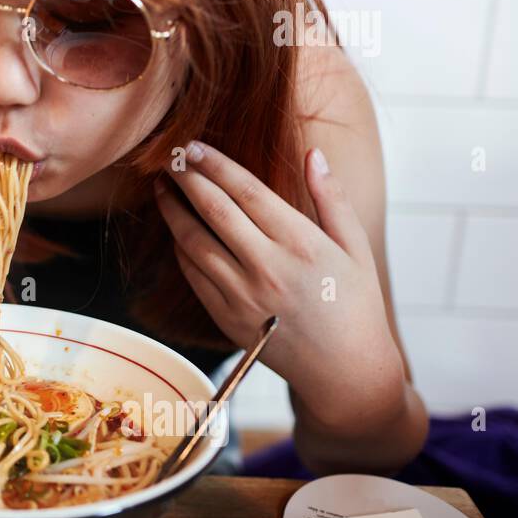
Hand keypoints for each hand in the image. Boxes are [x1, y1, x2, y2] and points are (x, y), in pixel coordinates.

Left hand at [154, 140, 404, 424]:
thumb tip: (313, 153)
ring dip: (172, 211)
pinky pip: (193, 275)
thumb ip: (331, 198)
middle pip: (213, 210)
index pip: (245, 191)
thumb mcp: (355, 247)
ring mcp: (242, 294)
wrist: (344, 370)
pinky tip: (175, 229)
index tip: (194, 146)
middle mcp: (266, 267)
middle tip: (171, 156)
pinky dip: (180, 248)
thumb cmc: (354, 303)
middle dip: (187, 179)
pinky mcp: (226, 317)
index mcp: (300, 243)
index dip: (215, 164)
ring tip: (162, 187)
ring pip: (193, 242)